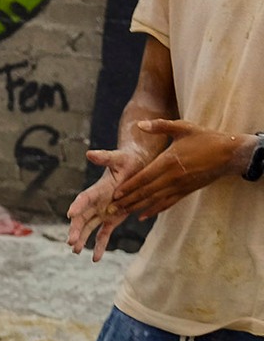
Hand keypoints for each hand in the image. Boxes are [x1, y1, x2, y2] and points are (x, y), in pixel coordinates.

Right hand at [66, 144, 146, 259]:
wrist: (137, 166)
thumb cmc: (128, 160)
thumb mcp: (119, 158)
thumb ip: (105, 157)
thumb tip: (90, 153)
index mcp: (97, 189)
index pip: (84, 198)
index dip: (78, 205)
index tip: (70, 214)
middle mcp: (96, 202)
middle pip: (82, 218)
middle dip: (76, 229)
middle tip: (70, 241)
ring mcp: (103, 212)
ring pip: (89, 228)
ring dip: (82, 239)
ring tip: (75, 251)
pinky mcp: (112, 219)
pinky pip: (103, 235)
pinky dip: (99, 246)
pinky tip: (95, 259)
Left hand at [110, 119, 253, 219]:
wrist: (230, 153)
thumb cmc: (206, 138)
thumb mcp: (183, 128)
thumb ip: (160, 126)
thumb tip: (139, 124)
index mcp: (168, 162)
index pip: (143, 178)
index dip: (128, 187)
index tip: (114, 194)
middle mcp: (172, 177)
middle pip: (145, 192)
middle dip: (127, 201)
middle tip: (111, 209)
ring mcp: (180, 186)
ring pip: (154, 200)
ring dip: (137, 207)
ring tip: (121, 213)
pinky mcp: (186, 191)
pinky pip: (167, 203)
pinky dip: (154, 210)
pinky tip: (143, 216)